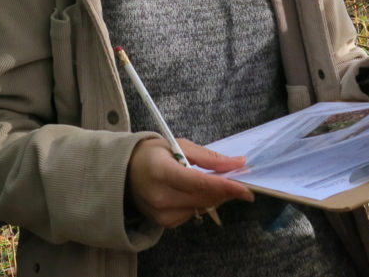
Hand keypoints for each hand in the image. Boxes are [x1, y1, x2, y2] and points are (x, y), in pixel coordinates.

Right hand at [126, 137, 253, 227]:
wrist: (124, 173)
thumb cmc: (151, 155)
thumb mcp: (176, 144)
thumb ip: (207, 157)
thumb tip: (237, 163)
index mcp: (160, 171)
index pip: (198, 183)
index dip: (224, 186)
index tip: (245, 189)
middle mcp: (160, 196)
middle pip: (203, 197)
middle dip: (224, 190)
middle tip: (238, 182)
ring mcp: (161, 213)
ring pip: (201, 208)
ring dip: (215, 197)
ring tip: (215, 183)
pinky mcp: (164, 223)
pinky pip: (193, 214)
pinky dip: (201, 203)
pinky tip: (196, 192)